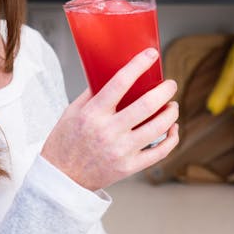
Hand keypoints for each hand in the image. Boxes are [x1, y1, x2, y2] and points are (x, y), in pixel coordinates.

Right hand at [41, 48, 179, 190]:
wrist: (61, 178)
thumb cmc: (65, 142)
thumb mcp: (72, 111)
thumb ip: (93, 93)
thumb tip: (115, 74)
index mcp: (92, 113)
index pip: (120, 82)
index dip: (139, 65)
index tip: (151, 55)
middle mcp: (108, 131)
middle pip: (147, 105)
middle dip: (165, 90)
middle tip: (170, 84)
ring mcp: (120, 151)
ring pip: (158, 128)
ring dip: (171, 112)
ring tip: (172, 105)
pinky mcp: (129, 167)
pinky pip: (159, 152)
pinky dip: (171, 138)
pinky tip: (172, 129)